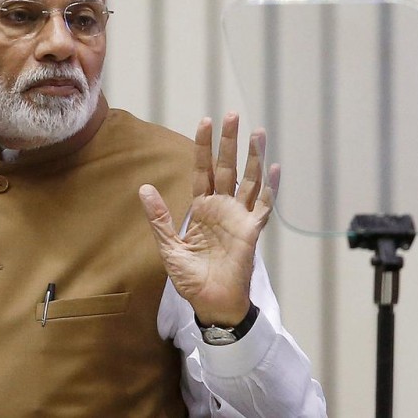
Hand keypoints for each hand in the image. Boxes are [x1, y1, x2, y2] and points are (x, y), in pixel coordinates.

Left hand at [139, 112, 276, 325]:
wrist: (210, 303)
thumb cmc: (191, 278)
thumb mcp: (168, 247)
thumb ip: (160, 218)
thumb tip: (144, 189)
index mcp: (202, 208)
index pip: (202, 170)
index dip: (203, 146)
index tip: (205, 121)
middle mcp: (222, 208)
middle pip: (227, 167)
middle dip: (229, 142)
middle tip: (232, 114)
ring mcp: (239, 218)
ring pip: (249, 180)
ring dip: (254, 157)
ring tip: (257, 132)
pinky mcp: (252, 232)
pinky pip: (264, 206)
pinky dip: (270, 188)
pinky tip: (274, 168)